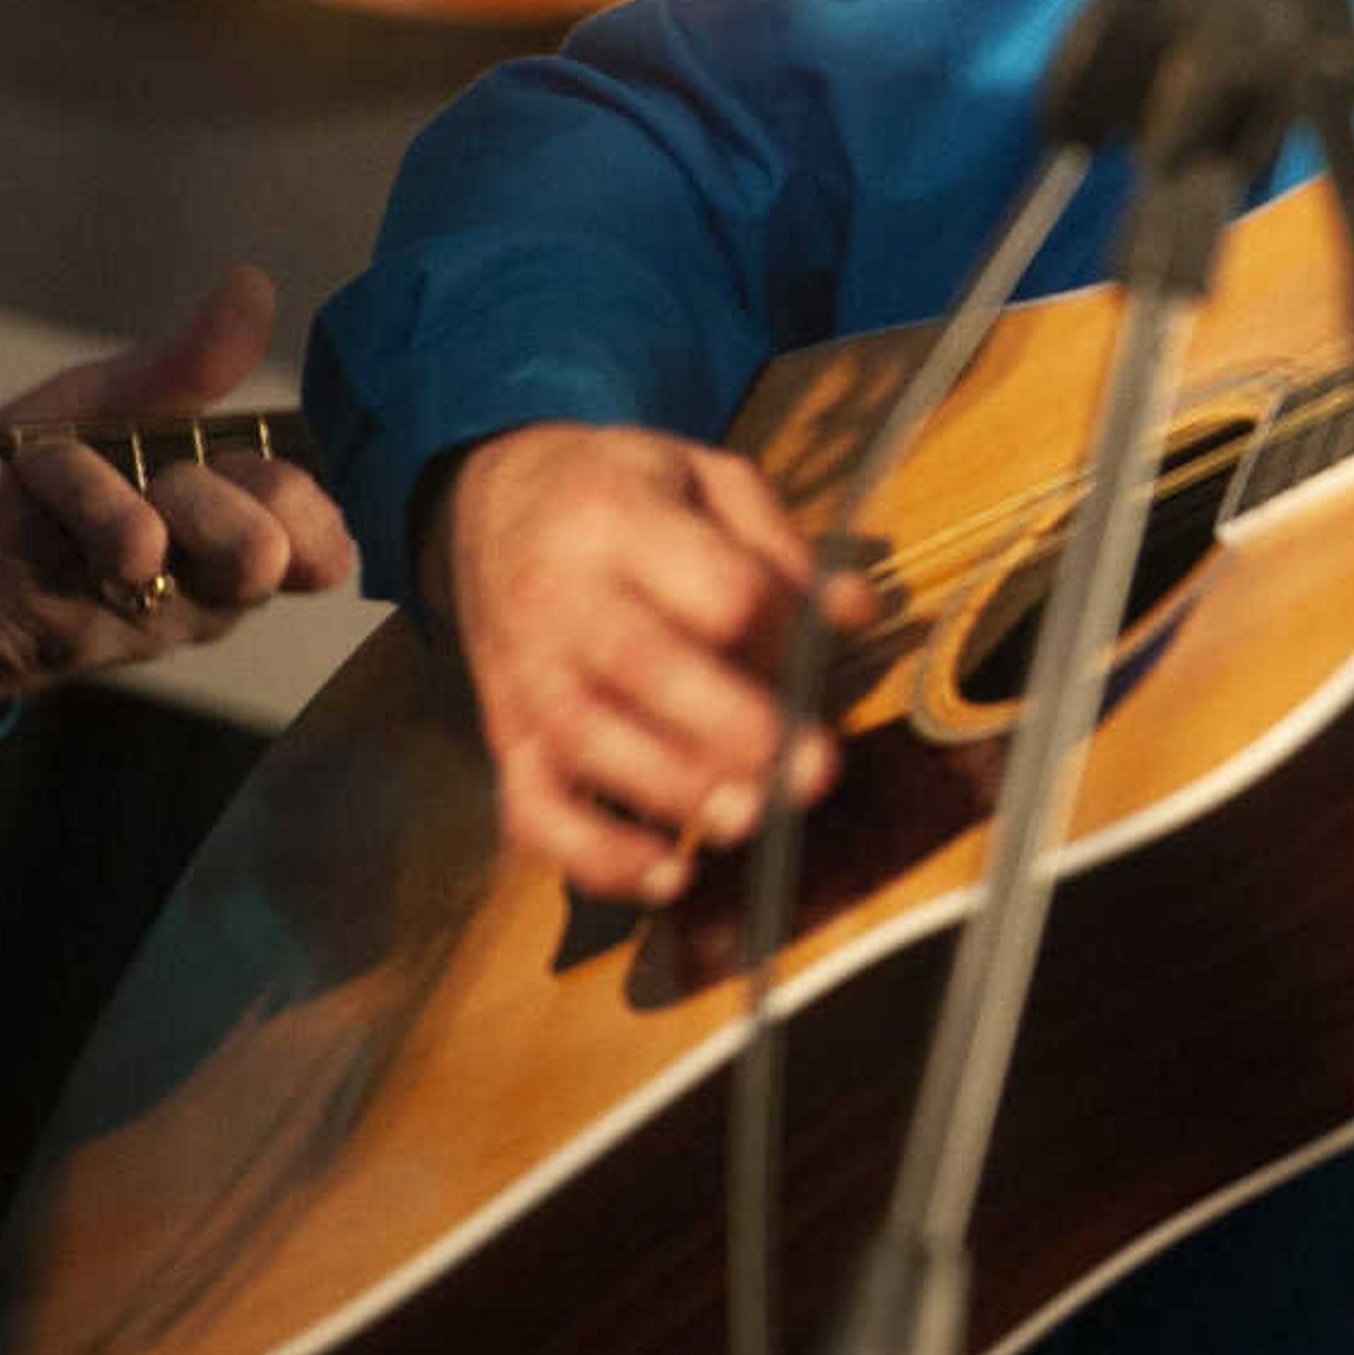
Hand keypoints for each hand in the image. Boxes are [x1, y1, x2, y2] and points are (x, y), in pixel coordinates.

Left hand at [0, 267, 356, 714]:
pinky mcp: (35, 633)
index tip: (219, 460)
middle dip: (197, 489)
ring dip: (63, 468)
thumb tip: (254, 284)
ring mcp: (119, 627)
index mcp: (237, 555)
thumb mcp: (118, 415)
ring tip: (23, 454)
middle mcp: (197, 605)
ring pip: (129, 538)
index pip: (322, 553)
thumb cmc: (39, 490)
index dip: (286, 495)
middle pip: (252, 556)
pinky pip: (21, 530)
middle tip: (145, 474)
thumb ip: (191, 365)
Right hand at [433, 421, 865, 901]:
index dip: (779, 629)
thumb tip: (855, 614)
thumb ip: (785, 547)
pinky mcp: (507, 738)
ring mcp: (526, 675)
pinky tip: (670, 875)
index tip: (819, 655)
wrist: (498, 503)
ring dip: (675, 794)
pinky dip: (596, 856)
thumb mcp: (710, 479)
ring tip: (750, 818)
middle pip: (645, 668)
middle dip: (735, 731)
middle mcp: (562, 600)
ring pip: (587, 744)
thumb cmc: (626, 496)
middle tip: (813, 771)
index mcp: (621, 520)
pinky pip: (534, 811)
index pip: (715, 586)